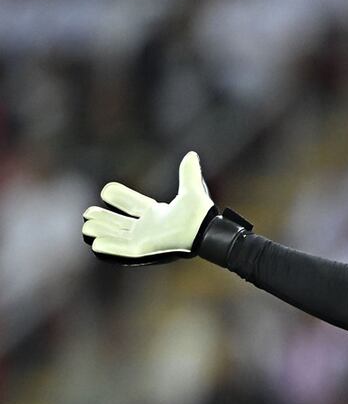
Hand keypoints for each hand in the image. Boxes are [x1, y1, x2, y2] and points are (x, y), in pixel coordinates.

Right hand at [82, 151, 216, 264]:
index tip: (107, 190)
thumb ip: (188, 173)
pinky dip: (110, 246)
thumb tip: (192, 154)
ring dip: (102, 231)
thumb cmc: (200, 215)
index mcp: (158, 214)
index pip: (134, 205)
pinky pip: (122, 249)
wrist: (205, 232)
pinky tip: (94, 243)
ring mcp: (146, 239)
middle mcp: (150, 227)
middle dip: (105, 219)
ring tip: (86, 226)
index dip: (121, 198)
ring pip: (118, 235)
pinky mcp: (145, 249)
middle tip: (88, 212)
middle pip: (121, 223)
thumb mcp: (192, 191)